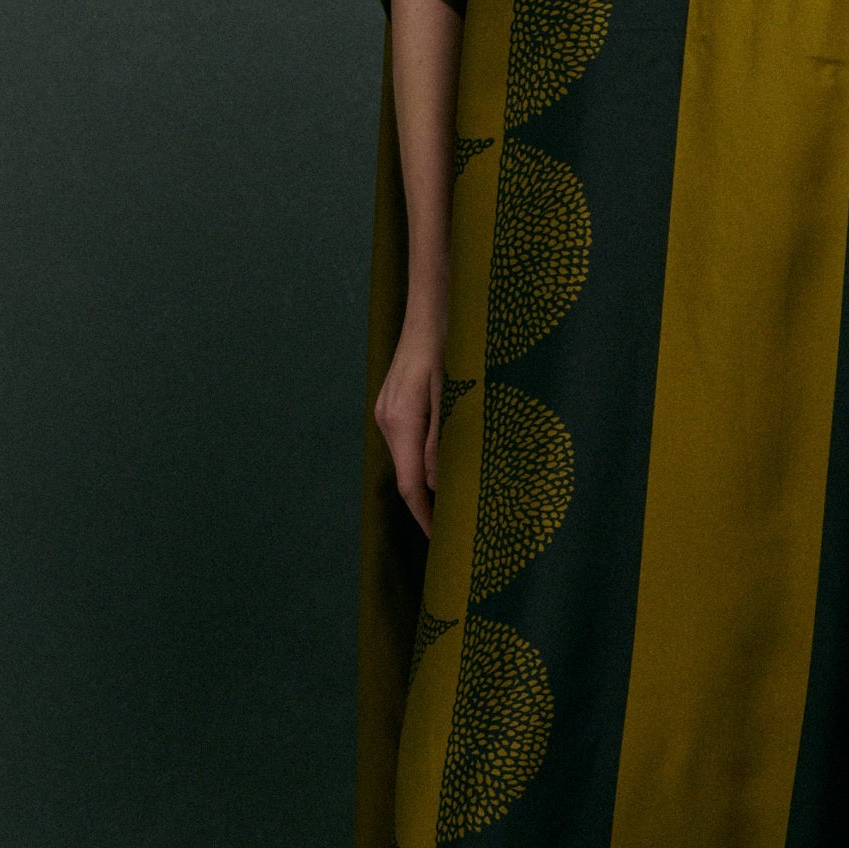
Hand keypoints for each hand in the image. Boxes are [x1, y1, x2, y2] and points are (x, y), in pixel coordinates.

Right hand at [373, 309, 445, 538]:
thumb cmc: (453, 341)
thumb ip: (444, 440)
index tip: (445, 544)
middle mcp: (387, 419)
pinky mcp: (395, 401)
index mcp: (401, 421)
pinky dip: (427, 460)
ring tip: (459, 504)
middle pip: (408, 477)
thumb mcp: (456, 393)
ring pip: (409, 459)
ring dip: (430, 483)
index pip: (411, 487)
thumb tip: (437, 485)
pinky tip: (447, 465)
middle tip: (461, 531)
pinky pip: (409, 441)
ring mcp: (388, 409)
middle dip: (431, 506)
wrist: (435, 302)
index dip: (427, 519)